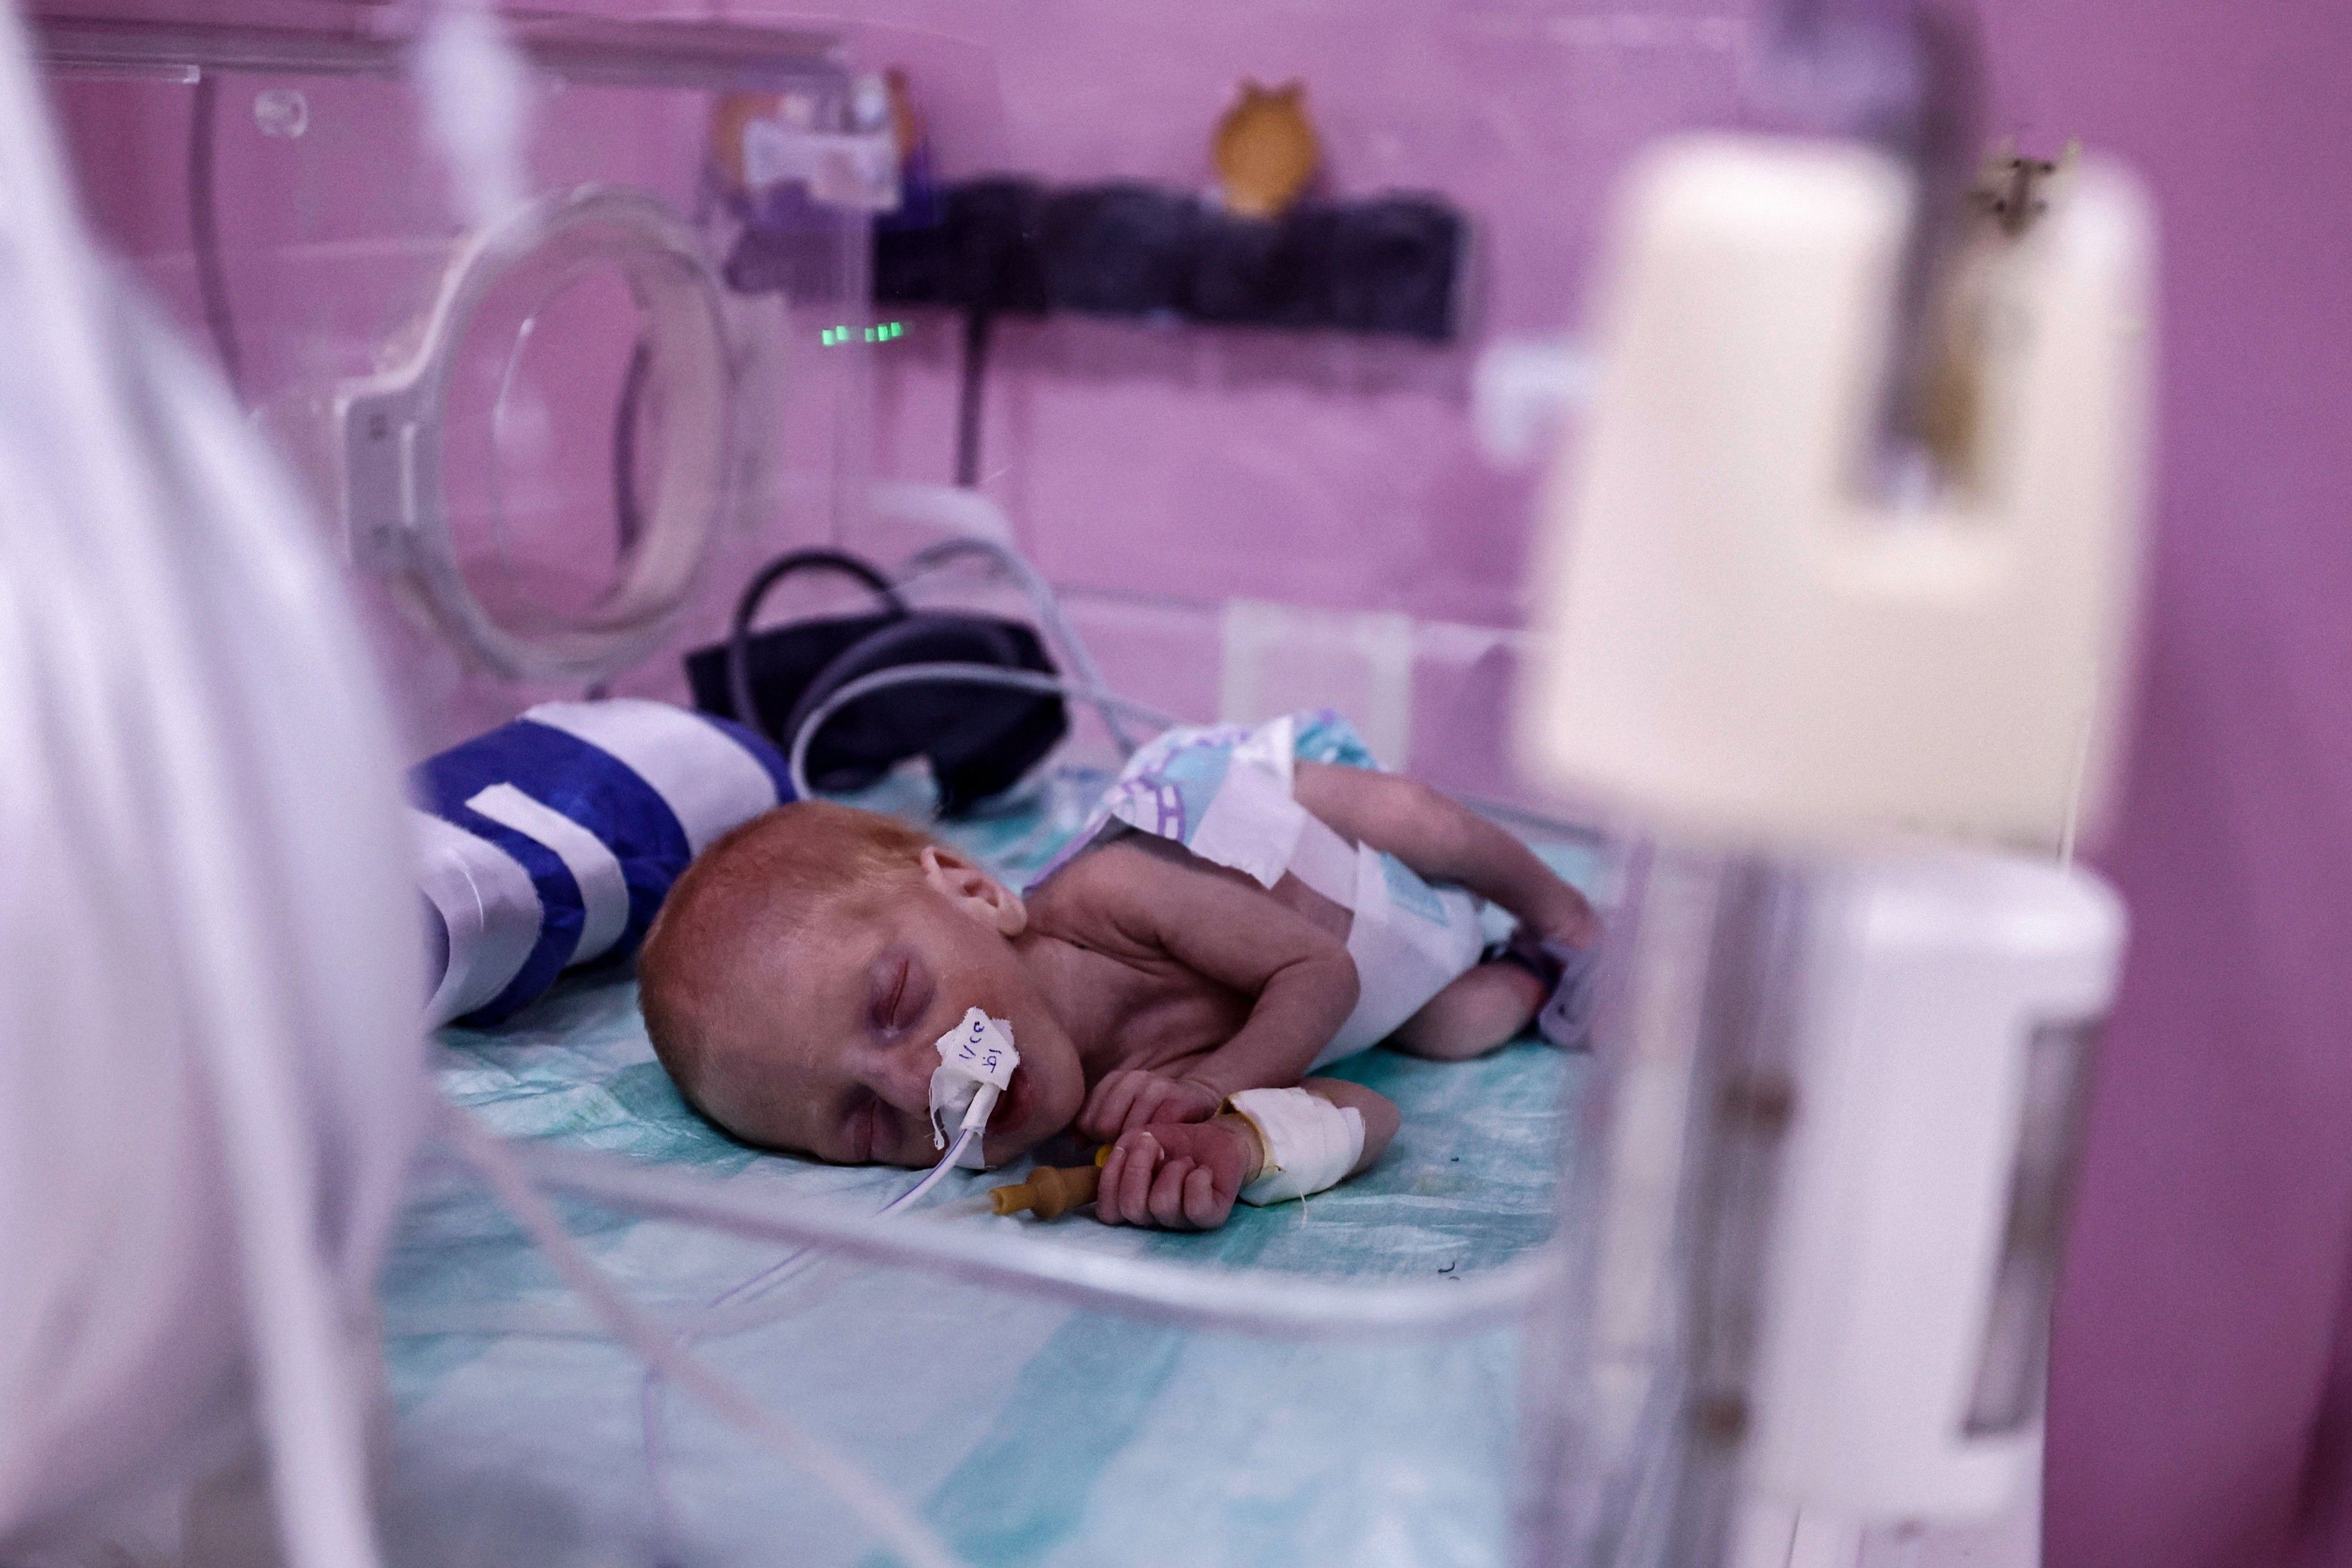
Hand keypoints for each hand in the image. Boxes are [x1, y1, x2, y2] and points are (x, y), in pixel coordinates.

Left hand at [1078, 1068, 1222, 1142]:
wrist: (1197, 1099)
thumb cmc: (1153, 1112)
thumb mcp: (1121, 1112)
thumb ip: (1094, 1126)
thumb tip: (1077, 1143)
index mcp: (1115, 1079)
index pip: (1087, 1119)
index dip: (1095, 1137)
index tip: (1110, 1140)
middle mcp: (1134, 1078)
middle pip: (1105, 1125)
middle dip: (1114, 1142)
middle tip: (1129, 1146)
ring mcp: (1157, 1087)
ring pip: (1130, 1129)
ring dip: (1137, 1145)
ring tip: (1146, 1147)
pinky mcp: (1179, 1100)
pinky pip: (1156, 1131)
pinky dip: (1156, 1144)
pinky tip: (1161, 1145)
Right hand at [1094, 1119, 1257, 1230]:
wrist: (1214, 1135)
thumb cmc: (1172, 1141)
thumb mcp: (1137, 1140)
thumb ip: (1122, 1152)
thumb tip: (1123, 1156)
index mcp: (1132, 1205)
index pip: (1107, 1212)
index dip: (1110, 1179)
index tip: (1126, 1148)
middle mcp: (1153, 1219)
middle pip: (1132, 1208)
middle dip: (1139, 1167)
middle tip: (1156, 1146)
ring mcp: (1181, 1222)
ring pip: (1162, 1205)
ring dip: (1173, 1170)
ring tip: (1186, 1161)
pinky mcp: (1210, 1218)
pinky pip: (1196, 1207)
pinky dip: (1197, 1179)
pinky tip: (1202, 1170)